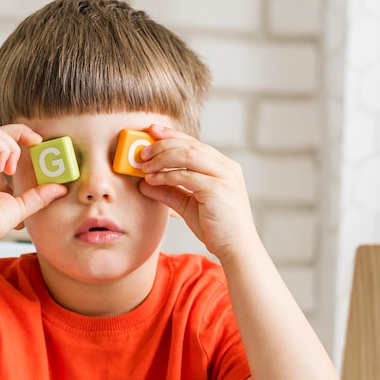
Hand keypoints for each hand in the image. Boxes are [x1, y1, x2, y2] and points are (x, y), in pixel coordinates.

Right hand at [0, 125, 67, 248]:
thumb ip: (38, 195)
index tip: (37, 143)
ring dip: (12, 147)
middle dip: (21, 133)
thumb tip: (61, 189)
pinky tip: (5, 168)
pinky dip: (5, 149)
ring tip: (11, 170)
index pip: (1, 141)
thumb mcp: (21, 206)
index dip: (20, 137)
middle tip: (37, 143)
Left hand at [138, 125, 257, 260]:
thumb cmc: (216, 227)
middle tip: (142, 152)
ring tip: (144, 166)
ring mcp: (224, 176)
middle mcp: (226, 167)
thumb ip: (169, 192)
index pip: (194, 144)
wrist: (236, 248)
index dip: (172, 135)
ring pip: (188, 155)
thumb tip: (144, 183)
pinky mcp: (218, 189)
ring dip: (162, 158)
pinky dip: (167, 175)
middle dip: (163, 145)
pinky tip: (153, 179)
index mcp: (222, 167)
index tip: (152, 131)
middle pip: (190, 145)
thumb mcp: (187, 205)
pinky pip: (187, 176)